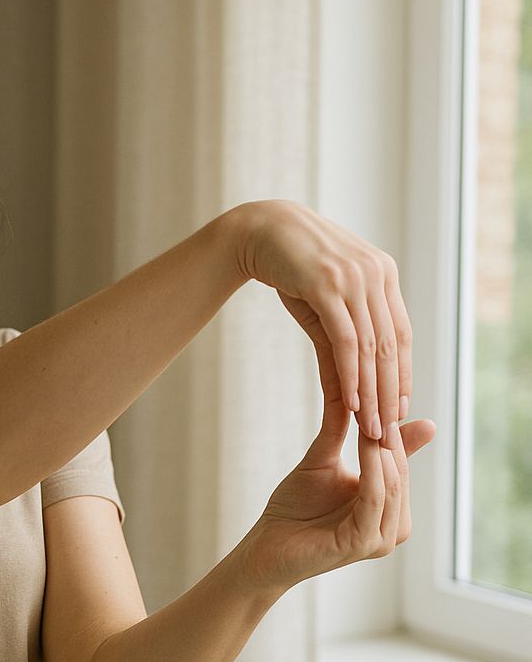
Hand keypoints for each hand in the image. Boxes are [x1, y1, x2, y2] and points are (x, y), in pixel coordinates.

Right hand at [235, 200, 411, 445]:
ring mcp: (354, 278)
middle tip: (389, 431)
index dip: (402, 374)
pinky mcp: (328, 285)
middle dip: (390, 394)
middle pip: (391, 346)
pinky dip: (351, 374)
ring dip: (373, 393)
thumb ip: (342, 328)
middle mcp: (376, 274)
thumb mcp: (323, 295)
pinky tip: (351, 402)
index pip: (401, 334)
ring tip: (371, 426)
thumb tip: (350, 373)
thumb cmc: (289, 264)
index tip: (400, 408)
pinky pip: (347, 340)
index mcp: (383, 274)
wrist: (258, 230)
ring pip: (372, 348)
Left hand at [238, 390, 435, 592]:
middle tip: (379, 397)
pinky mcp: (364, 544)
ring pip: (392, 484)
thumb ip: (352, 434)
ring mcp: (381, 538)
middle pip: (399, 471)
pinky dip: (372, 471)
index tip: (383, 388)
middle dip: (389, 435)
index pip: (398, 461)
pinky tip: (366, 444)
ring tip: (371, 417)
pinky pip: (375, 501)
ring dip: (381, 450)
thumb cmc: (295, 506)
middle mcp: (393, 525)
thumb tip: (372, 395)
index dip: (391, 426)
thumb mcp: (326, 461)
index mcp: (389, 507)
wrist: (266, 544)